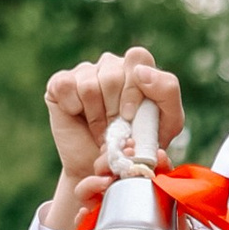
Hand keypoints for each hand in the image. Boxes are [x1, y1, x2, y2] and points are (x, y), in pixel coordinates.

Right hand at [40, 45, 187, 229]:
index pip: (138, 57)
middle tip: (116, 131)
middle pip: (112, 75)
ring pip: (89, 85)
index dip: (133, 89)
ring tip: (101, 131)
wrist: (106, 171)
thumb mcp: (168, 122)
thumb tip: (141, 71)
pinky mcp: (60, 83)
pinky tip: (79, 117)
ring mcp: (85, 71)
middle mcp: (111, 65)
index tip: (130, 117)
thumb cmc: (139, 145)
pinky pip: (65, 86)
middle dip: (115, 112)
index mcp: (138, 68)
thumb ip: (167, 91)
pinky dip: (73, 108)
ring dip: (96, 117)